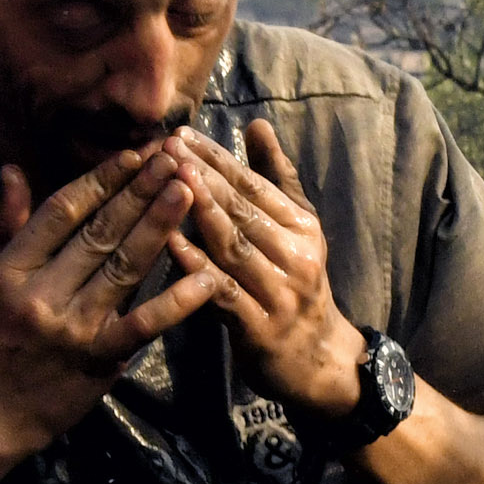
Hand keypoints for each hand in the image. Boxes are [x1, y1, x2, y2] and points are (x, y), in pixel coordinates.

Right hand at [0, 151, 227, 454]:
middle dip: (139, 191)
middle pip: (99, 232)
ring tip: (189, 191)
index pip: (62, 212)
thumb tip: (13, 170)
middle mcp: (42, 294)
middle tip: (174, 158)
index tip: (134, 155)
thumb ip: (2, 224)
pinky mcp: (101, 359)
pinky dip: (178, 301)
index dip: (100, 180)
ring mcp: (75, 328)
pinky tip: (209, 277)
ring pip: (124, 268)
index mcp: (11, 270)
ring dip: (160, 227)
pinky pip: (144, 324)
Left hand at [166, 120, 367, 418]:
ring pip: (233, 246)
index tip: (181, 134)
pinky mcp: (260, 327)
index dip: (217, 157)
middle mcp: (296, 255)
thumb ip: (275, 177)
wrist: (318, 359)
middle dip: (201, 176)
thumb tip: (257, 123)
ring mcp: (279, 292)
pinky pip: (224, 292)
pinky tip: (169, 244)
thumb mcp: (296, 229)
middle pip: (242, 210)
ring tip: (165, 184)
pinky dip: (197, 266)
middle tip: (165, 149)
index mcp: (303, 227)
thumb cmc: (295, 284)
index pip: (255, 184)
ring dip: (198, 213)